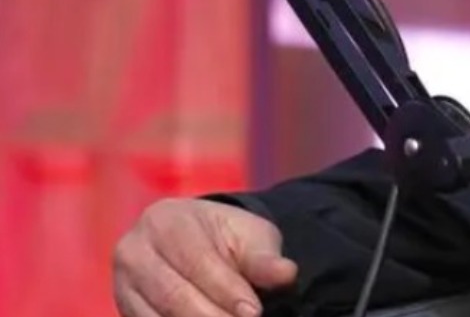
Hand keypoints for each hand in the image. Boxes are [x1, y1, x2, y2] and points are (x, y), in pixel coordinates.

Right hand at [113, 198, 298, 316]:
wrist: (194, 240)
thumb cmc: (226, 237)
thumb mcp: (251, 236)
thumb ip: (265, 257)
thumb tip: (287, 274)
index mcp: (166, 220)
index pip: (197, 262)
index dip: (227, 290)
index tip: (254, 312)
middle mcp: (134, 250)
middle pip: (173, 294)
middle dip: (213, 316)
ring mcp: (122, 282)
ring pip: (157, 316)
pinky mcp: (124, 307)